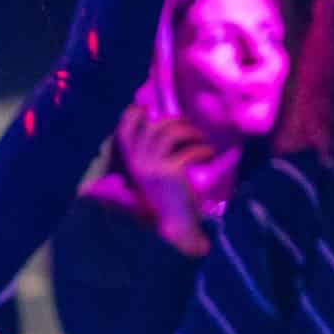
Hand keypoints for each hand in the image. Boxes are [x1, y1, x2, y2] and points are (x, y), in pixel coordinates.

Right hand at [116, 107, 216, 254]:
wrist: (175, 226)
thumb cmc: (166, 200)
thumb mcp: (152, 175)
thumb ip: (151, 154)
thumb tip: (160, 125)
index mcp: (131, 163)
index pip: (124, 131)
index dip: (133, 115)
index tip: (145, 106)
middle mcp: (138, 162)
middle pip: (153, 126)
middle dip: (174, 121)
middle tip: (189, 126)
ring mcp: (153, 166)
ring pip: (171, 132)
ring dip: (190, 131)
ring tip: (201, 139)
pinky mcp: (172, 172)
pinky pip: (190, 150)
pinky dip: (203, 149)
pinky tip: (209, 155)